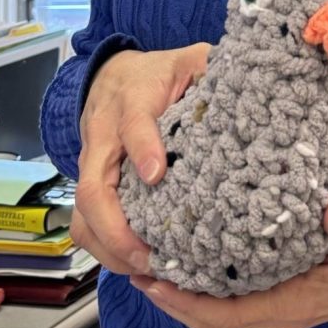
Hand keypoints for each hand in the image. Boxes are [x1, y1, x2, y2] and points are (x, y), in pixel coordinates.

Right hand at [71, 42, 211, 276]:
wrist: (113, 75)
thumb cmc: (158, 72)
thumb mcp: (188, 59)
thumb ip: (210, 66)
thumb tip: (245, 77)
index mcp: (133, 100)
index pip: (133, 124)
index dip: (143, 148)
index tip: (157, 175)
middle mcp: (104, 135)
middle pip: (92, 187)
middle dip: (116, 227)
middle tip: (150, 253)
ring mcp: (92, 163)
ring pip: (82, 214)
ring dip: (108, 247)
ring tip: (145, 268)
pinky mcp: (90, 184)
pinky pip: (85, 223)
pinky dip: (105, 249)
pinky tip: (136, 263)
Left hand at [130, 195, 327, 327]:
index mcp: (295, 303)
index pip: (223, 314)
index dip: (182, 301)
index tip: (151, 275)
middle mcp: (284, 309)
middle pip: (212, 315)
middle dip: (173, 295)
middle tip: (141, 259)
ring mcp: (288, 299)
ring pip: (225, 304)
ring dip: (190, 285)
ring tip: (165, 248)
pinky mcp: (294, 284)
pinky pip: (242, 289)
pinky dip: (216, 273)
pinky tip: (209, 239)